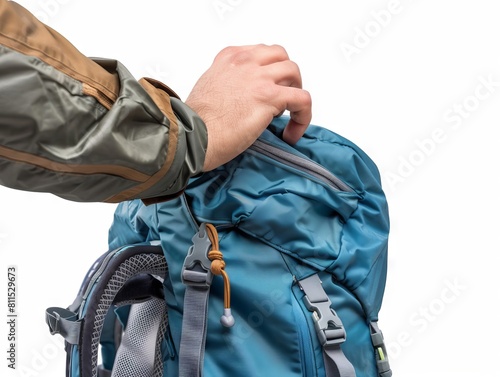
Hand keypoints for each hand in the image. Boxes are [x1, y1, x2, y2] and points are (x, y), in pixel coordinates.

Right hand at [185, 44, 311, 171]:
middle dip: (287, 78)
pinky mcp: (270, 97)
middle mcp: (245, 62)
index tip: (268, 91)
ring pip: (294, 73)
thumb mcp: (208, 87)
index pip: (262, 53)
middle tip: (283, 100)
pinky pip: (303, 99)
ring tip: (289, 115)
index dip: (270, 72)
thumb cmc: (195, 121)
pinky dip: (303, 117)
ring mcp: (259, 77)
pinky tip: (292, 133)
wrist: (191, 135)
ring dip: (296, 93)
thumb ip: (227, 83)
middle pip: (282, 57)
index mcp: (230, 58)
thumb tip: (242, 97)